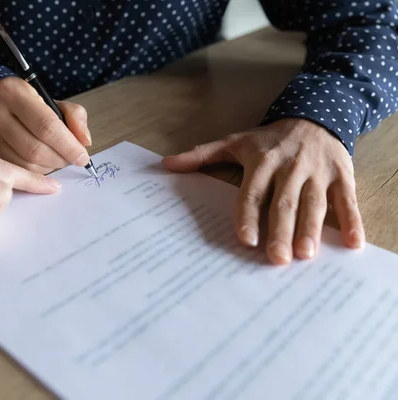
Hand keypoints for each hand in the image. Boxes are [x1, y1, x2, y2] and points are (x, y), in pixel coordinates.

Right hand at [0, 77, 91, 173]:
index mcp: (14, 94)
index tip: (82, 157)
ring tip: (56, 160)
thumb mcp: (49, 99)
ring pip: (25, 164)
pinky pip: (14, 170)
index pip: (46, 126)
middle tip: (70, 159)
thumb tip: (84, 142)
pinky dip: (34, 173)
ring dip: (49, 168)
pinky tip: (41, 165)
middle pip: (35, 150)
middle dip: (60, 159)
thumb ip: (73, 115)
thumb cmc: (23, 101)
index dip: (68, 146)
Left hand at [162, 118, 364, 264]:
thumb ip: (202, 155)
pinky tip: (354, 243)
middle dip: (280, 230)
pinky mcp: (342, 175)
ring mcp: (318, 172)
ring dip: (311, 229)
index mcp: (263, 161)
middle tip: (276, 258)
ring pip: (314, 203)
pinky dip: (353, 220)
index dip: (248, 215)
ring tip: (306, 255)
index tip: (245, 240)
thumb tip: (166, 164)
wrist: (315, 114)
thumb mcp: (236, 141)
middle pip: (284, 202)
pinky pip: (348, 199)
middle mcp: (290, 167)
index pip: (253, 192)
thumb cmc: (270, 138)